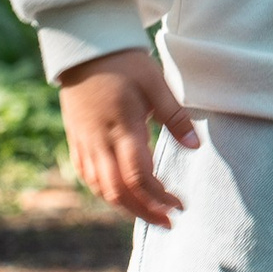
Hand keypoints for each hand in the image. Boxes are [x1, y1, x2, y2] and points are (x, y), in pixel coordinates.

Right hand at [58, 48, 198, 227]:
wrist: (83, 49)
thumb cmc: (125, 63)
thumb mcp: (155, 83)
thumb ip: (175, 116)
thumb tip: (195, 147)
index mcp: (122, 127)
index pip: (138, 176)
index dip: (159, 196)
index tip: (180, 205)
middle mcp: (99, 141)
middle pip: (118, 192)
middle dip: (144, 212)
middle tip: (167, 222)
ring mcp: (84, 143)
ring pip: (101, 189)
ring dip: (126, 207)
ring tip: (150, 214)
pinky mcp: (76, 141)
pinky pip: (88, 178)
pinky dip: (106, 193)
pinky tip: (123, 196)